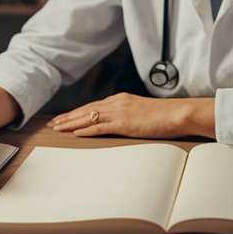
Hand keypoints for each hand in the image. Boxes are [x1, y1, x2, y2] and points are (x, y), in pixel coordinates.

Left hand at [50, 94, 213, 139]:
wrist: (178, 114)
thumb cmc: (165, 116)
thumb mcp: (142, 112)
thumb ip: (129, 114)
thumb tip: (121, 122)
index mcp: (121, 99)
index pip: (93, 105)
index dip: (76, 112)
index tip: (65, 117)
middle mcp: (117, 103)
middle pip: (86, 110)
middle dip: (68, 117)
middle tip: (54, 123)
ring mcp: (120, 113)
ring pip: (89, 117)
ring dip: (71, 123)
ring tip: (58, 129)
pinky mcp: (125, 123)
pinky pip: (101, 127)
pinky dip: (87, 130)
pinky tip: (76, 133)